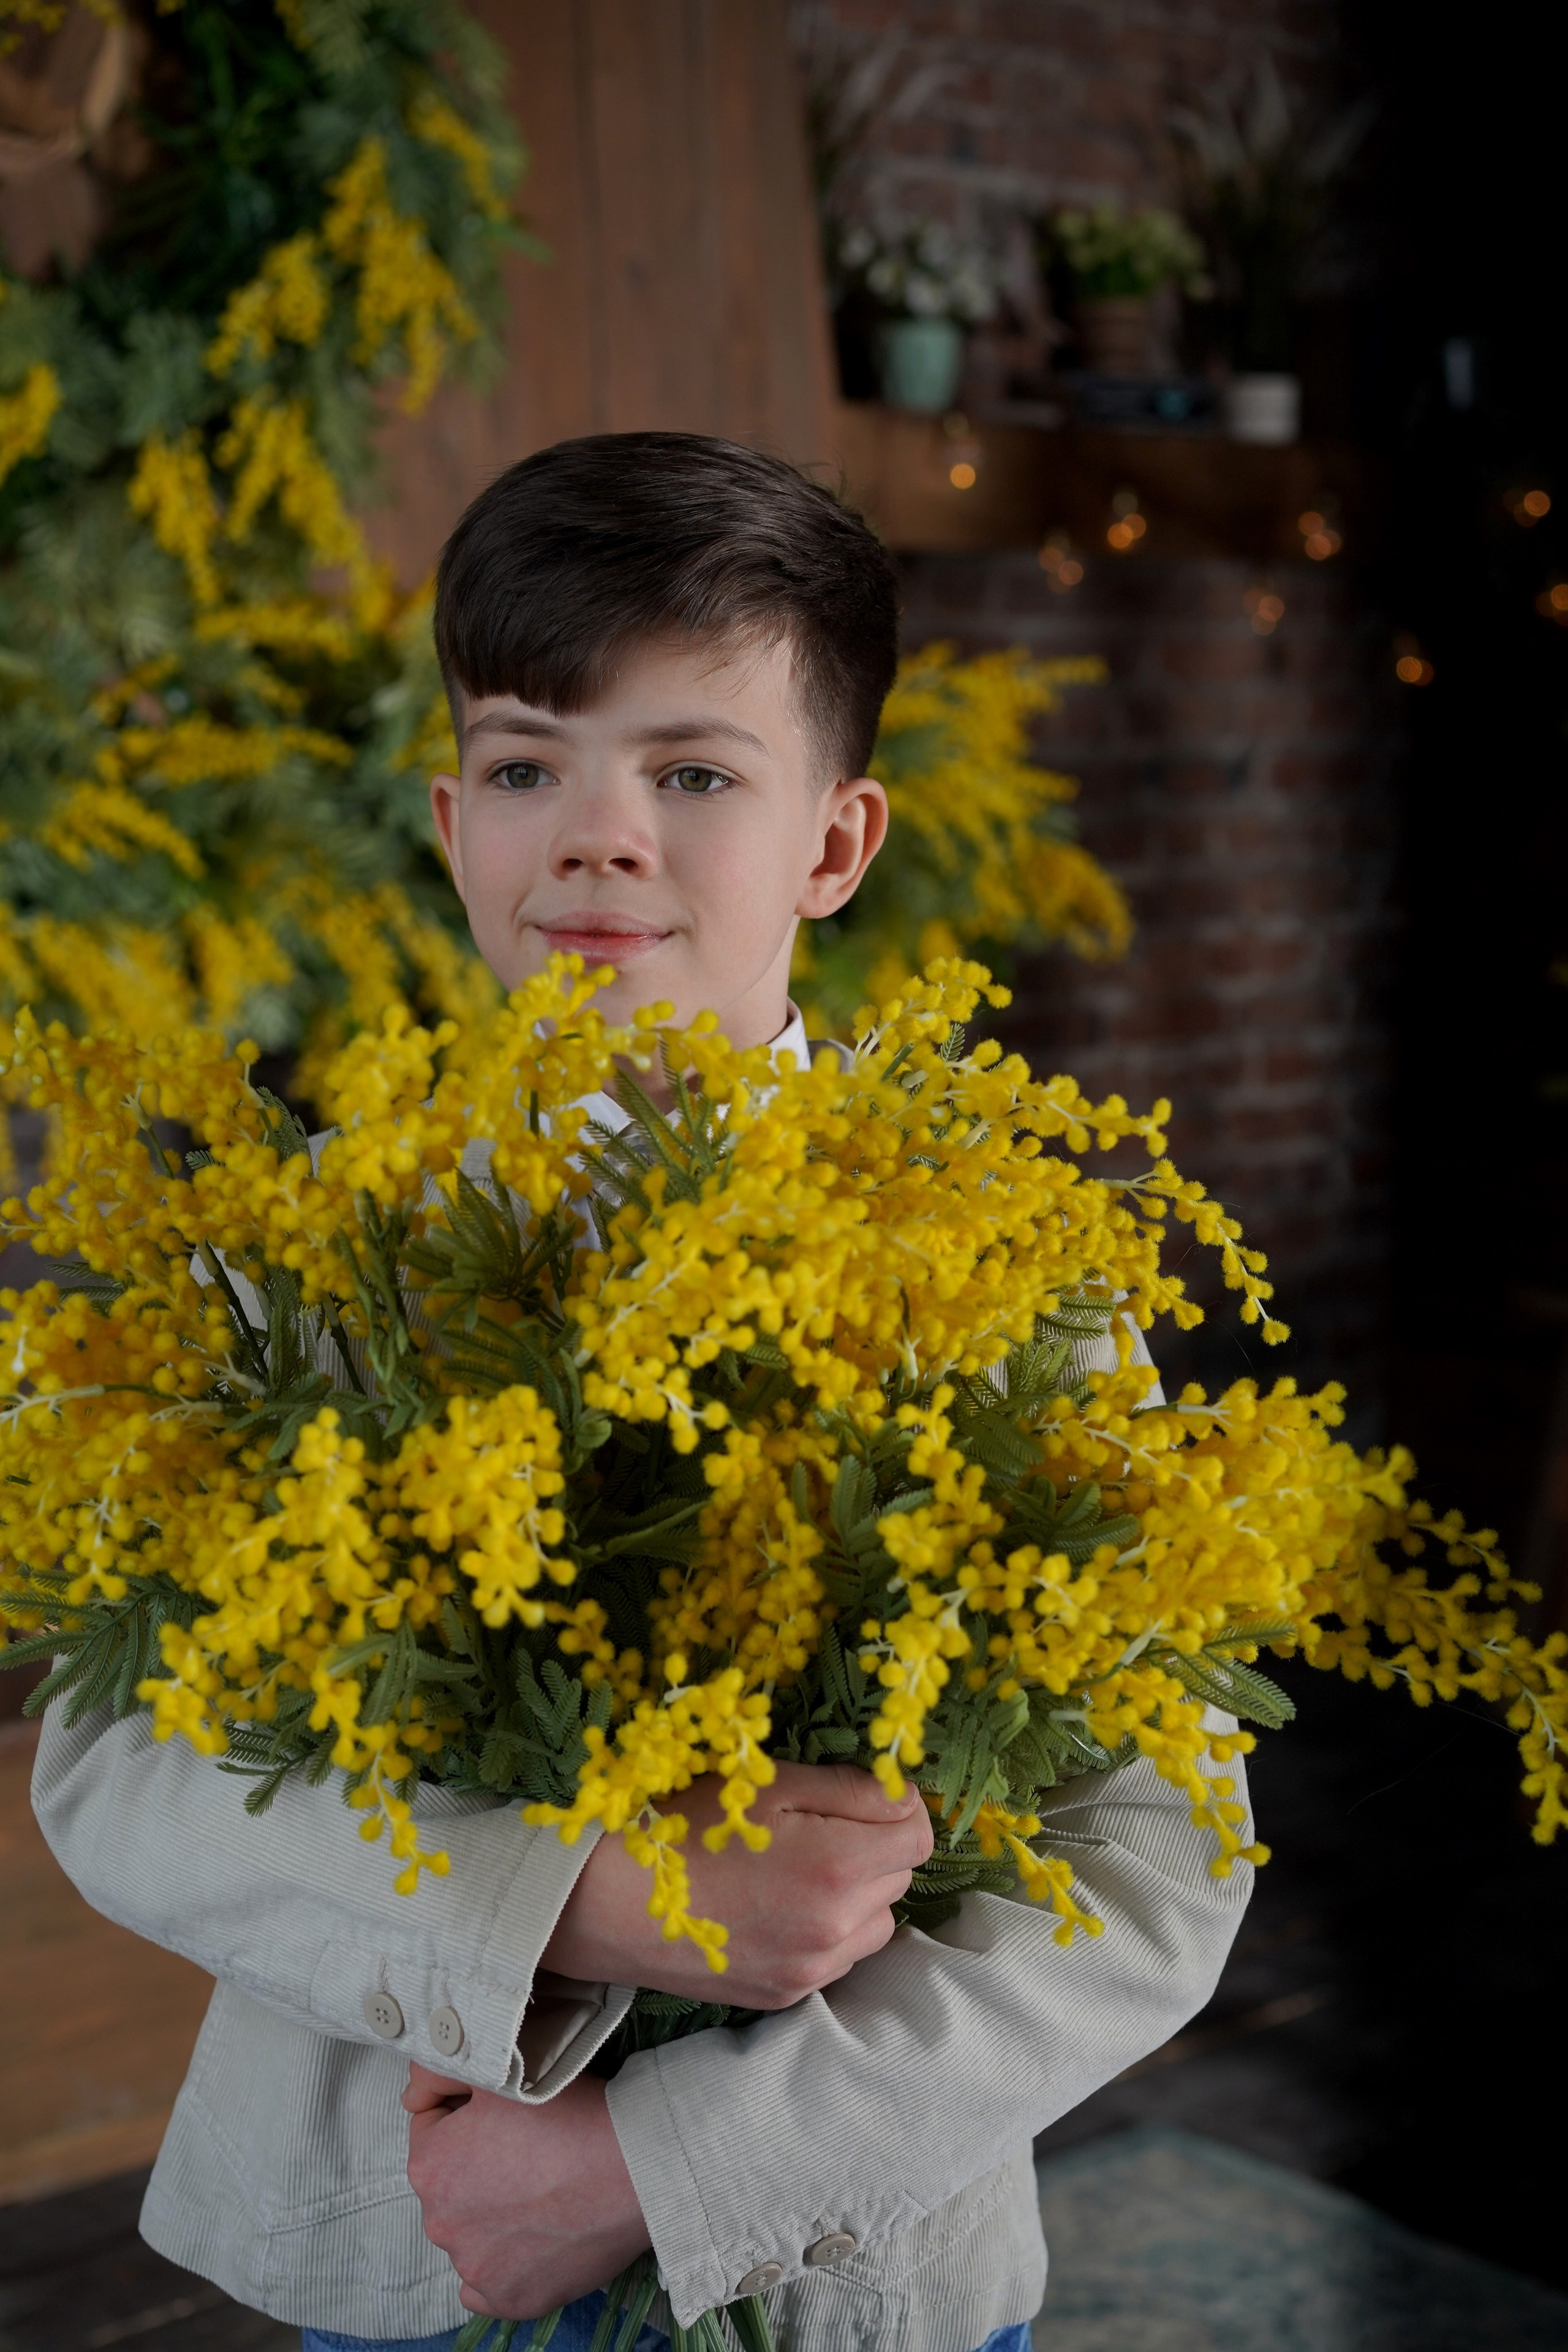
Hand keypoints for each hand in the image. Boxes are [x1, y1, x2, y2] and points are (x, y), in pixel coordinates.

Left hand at [404, 2064, 649, 2319]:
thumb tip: (412, 2095)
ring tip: (545, 2189)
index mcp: (429, 2166)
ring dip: (494, 2214)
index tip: (507, 2115)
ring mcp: (475, 2268)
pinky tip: (536, 2236)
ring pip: (472, 2232)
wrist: (637, 2166)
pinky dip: (505, 2262)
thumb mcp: (499, 2070)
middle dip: (477, 2166)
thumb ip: (439, 2073)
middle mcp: (440, 2224)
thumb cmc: (572, 2113)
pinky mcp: (511, 2299)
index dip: (468, 2114)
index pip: (432, 2129)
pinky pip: (487, 2283)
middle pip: (452, 2184)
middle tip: (530, 2149)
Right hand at [543, 1760, 932, 2008]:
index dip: (898, 1806)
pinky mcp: (782, 1997)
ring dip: (856, 1894)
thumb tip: (903, 1797)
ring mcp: (809, 1973)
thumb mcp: (768, 1784)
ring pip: (873, 1925)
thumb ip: (849, 1789)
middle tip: (818, 1824)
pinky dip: (824, 1931)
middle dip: (873, 1846)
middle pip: (897, 1880)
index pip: (916, 1836)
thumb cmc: (681, 1826)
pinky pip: (835, 1959)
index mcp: (836, 1869)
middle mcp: (834, 1932)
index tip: (866, 1793)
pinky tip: (776, 1906)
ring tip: (798, 1868)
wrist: (605, 1903)